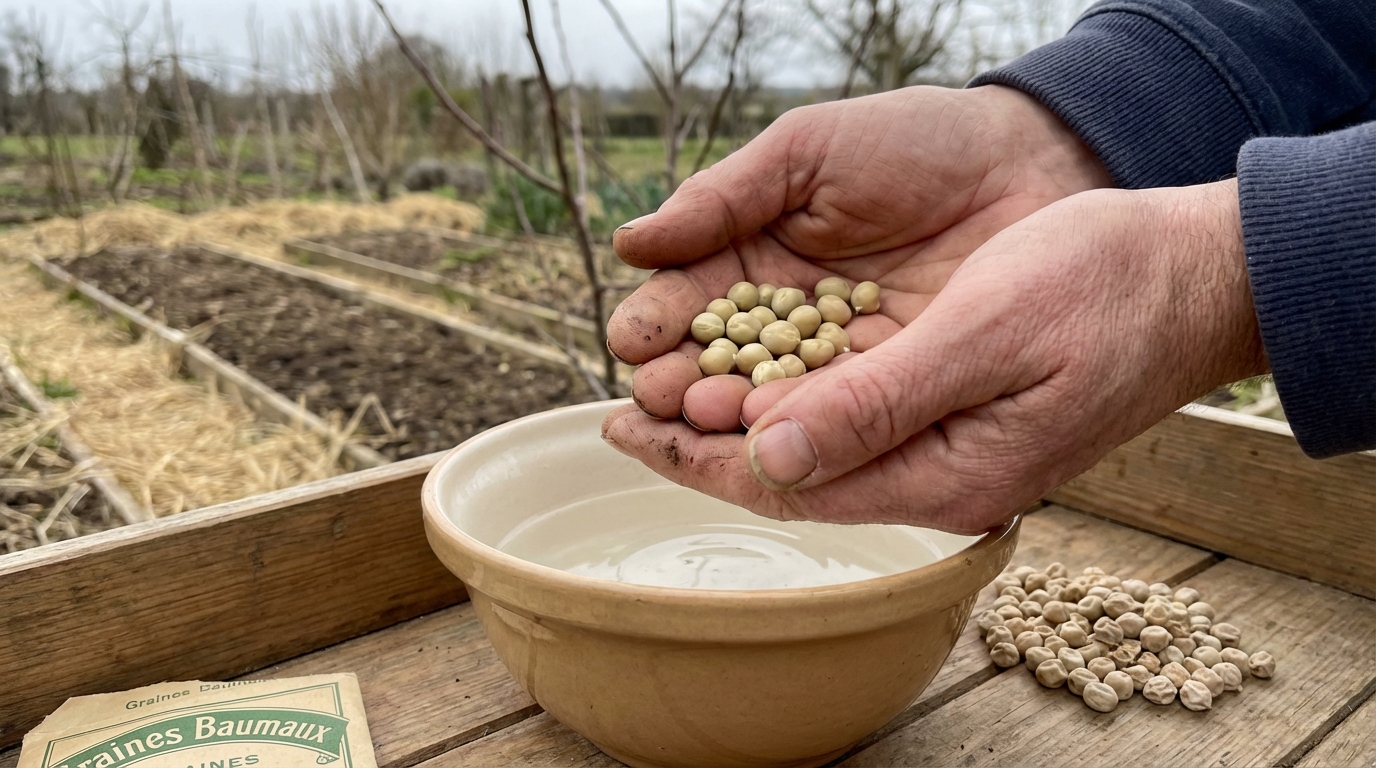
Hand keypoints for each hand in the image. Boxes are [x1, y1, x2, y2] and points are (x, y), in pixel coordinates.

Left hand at [603, 180, 1266, 532]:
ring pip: (818, 450)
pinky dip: (793, 401)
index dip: (698, 460)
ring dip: (741, 424)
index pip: (792, 487)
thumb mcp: (984, 333)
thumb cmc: (1102, 287)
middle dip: (705, 446)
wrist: (1192, 276)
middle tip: (625, 412)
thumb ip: (879, 401)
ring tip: (669, 394)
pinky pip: (854, 422)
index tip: (624, 430)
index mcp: (949, 475)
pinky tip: (754, 377)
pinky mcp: (959, 418)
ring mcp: (953, 453)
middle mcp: (943, 480)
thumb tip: (768, 455)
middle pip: (793, 477)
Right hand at [608, 84, 1110, 428]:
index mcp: (747, 259)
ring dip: (732, 418)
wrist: (1028, 164)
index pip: (683, 305)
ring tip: (710, 418)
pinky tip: (776, 432)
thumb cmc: (914, 142)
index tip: (635, 343)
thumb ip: (723, 196)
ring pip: (770, 403)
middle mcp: (782, 321)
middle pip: (715, 366)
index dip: (655, 326)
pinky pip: (838, 418)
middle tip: (668, 396)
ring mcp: (835, 361)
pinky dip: (804, 429)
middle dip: (683, 385)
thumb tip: (631, 244)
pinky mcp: (889, 391)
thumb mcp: (808, 152)